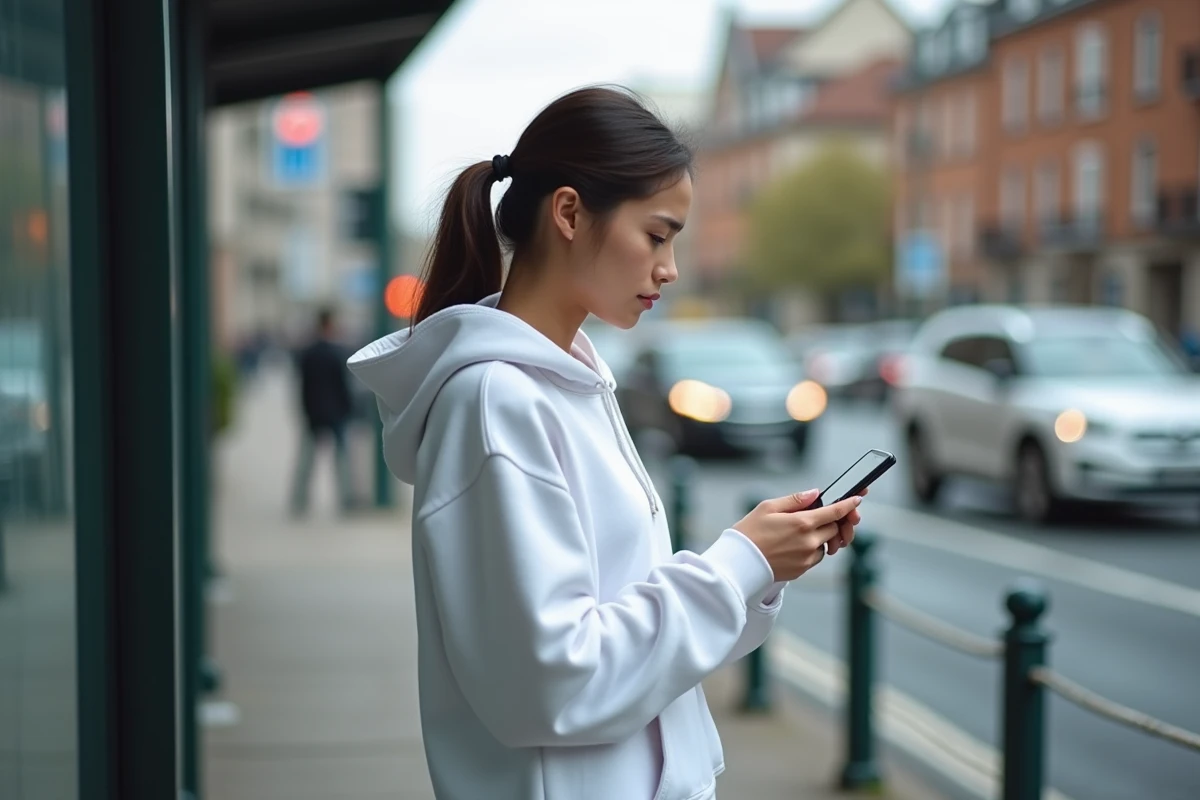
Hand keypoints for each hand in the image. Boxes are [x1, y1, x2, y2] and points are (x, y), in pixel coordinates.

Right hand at [732, 489, 864, 581]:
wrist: (738, 563)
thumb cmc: (749, 532)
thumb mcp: (768, 507)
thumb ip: (795, 500)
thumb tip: (815, 493)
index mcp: (802, 523)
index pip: (835, 512)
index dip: (848, 505)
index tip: (857, 500)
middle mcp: (809, 541)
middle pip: (834, 528)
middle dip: (833, 521)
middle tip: (825, 515)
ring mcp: (807, 558)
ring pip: (827, 544)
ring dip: (823, 536)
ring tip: (806, 531)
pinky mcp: (802, 570)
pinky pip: (817, 557)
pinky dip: (814, 549)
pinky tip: (798, 544)